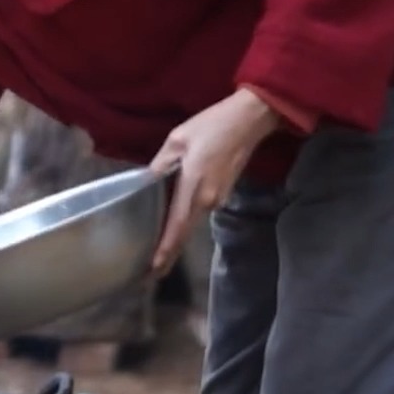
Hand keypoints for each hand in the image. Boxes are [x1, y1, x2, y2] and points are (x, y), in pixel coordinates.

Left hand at [148, 89, 281, 273]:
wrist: (249, 121)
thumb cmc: (211, 126)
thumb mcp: (177, 141)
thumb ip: (160, 166)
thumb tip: (145, 185)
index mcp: (194, 188)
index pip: (177, 227)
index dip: (165, 250)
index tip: (154, 270)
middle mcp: (208, 201)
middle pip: (184, 232)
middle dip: (168, 252)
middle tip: (150, 271)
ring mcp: (218, 199)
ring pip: (190, 223)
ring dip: (175, 236)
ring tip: (155, 252)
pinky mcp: (222, 194)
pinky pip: (198, 212)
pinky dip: (184, 221)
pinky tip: (171, 223)